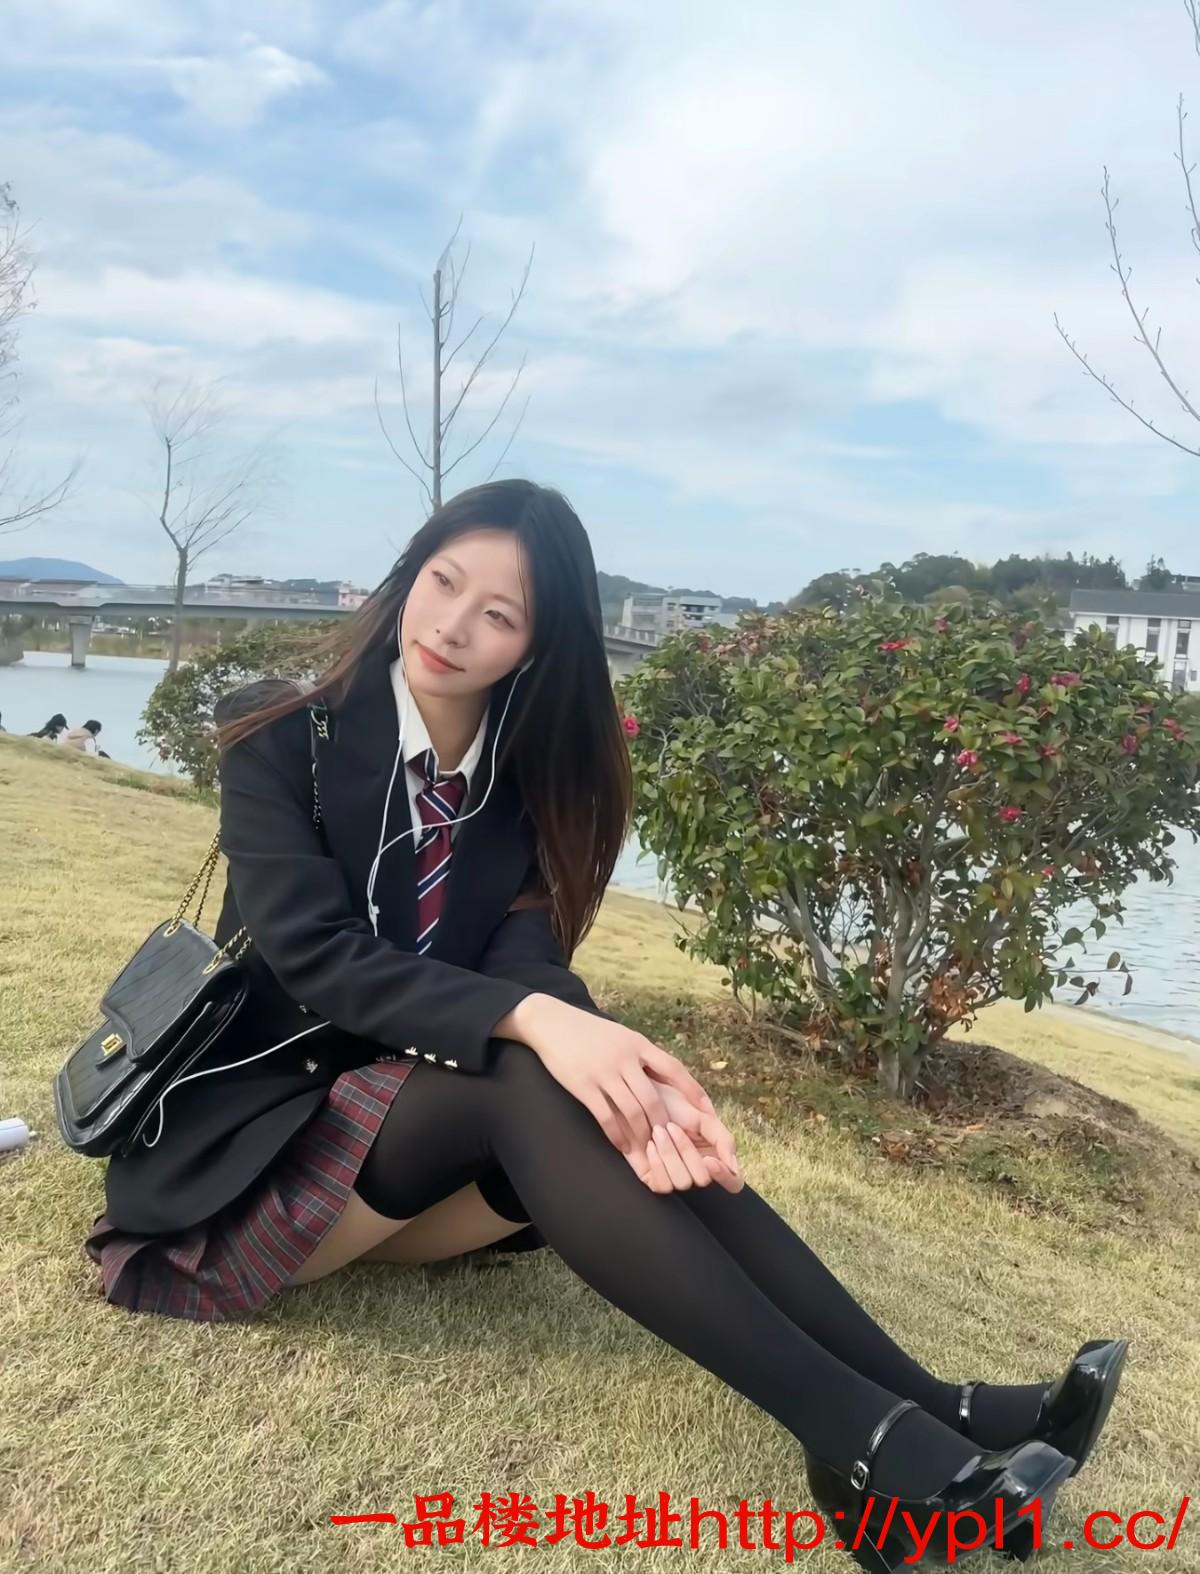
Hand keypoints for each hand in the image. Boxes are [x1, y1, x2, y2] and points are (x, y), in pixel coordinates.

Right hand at [514, 994, 714, 1162]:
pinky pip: (606, 1116)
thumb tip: (668, 1078)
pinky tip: (623, 1147)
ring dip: (642, 1134)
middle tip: (671, 1143)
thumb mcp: (622, 1036)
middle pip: (653, 1098)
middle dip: (664, 1124)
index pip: (674, 1069)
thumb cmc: (590, 1032)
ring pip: (632, 1111)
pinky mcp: (584, 1086)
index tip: (707, 1110)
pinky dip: (617, 1135)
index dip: (692, 1091)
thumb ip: (642, 1055)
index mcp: (638, 1044)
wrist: (552, 1023)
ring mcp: (604, 1072)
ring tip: (648, 1150)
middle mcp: (625, 1058)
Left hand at [636, 1078, 742, 1193]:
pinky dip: (657, 1163)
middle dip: (687, 1152)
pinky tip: (650, 1145)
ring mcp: (675, 1175)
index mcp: (714, 1154)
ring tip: (658, 1131)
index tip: (709, 1160)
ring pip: (682, 1183)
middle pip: (703, 1179)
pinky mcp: (655, 1179)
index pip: (732, 1181)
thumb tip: (733, 1166)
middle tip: (672, 1128)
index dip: (724, 1176)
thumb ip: (723, 1140)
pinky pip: (663, 1185)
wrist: (638, 1098)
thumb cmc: (670, 1104)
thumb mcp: (702, 1117)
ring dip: (669, 1154)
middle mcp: (696, 1168)